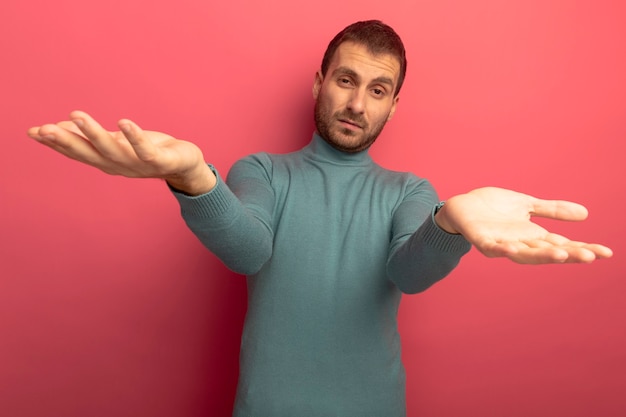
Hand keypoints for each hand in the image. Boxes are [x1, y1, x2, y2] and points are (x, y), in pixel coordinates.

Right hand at [27, 110, 215, 194]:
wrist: (184, 165)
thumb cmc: (148, 150)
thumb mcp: (117, 142)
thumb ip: (92, 136)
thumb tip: (61, 124)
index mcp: (106, 161)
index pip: (76, 152)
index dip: (55, 143)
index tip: (33, 132)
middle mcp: (118, 165)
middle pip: (88, 153)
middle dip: (66, 141)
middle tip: (43, 129)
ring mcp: (138, 164)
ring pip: (112, 149)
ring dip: (94, 133)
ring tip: (77, 115)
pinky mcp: (159, 160)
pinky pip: (145, 149)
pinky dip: (134, 136)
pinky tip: (124, 122)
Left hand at [435, 187, 612, 263]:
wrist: (462, 206)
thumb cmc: (494, 208)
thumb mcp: (527, 205)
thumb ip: (552, 210)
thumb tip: (585, 214)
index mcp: (532, 236)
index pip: (563, 244)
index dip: (583, 249)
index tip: (606, 252)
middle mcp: (519, 243)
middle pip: (547, 252)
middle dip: (569, 255)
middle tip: (590, 256)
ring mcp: (501, 243)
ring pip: (524, 254)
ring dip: (542, 255)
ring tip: (562, 254)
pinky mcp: (481, 240)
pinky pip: (493, 247)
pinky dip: (503, 249)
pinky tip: (513, 248)